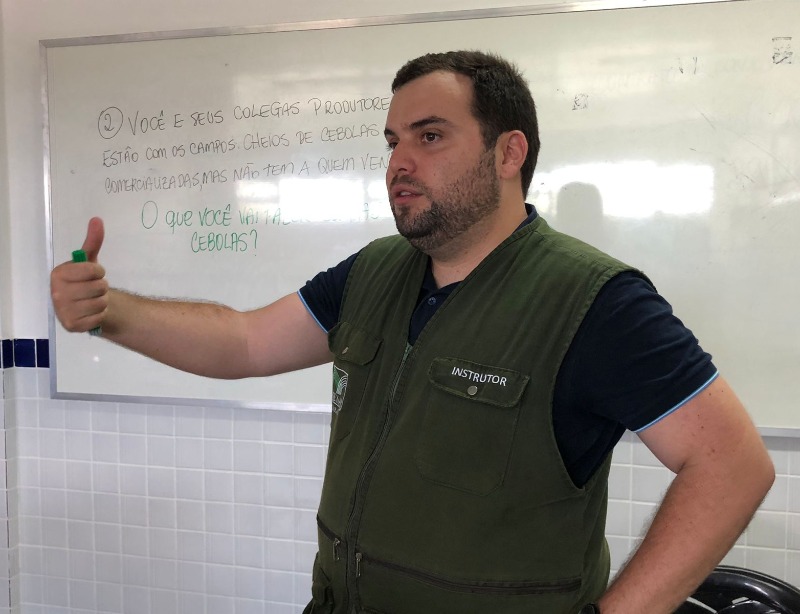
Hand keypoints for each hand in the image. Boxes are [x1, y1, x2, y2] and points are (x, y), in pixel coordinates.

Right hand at [50, 217, 108, 332]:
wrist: (84, 306)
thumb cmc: (84, 281)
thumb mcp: (89, 261)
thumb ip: (93, 241)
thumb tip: (97, 220)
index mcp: (58, 274)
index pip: (93, 270)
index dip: (99, 272)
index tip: (93, 274)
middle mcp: (56, 292)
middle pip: (100, 287)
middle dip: (102, 288)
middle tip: (93, 290)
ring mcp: (63, 310)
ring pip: (101, 302)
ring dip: (102, 301)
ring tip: (92, 300)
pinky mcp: (72, 325)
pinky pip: (99, 318)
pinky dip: (100, 315)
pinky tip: (91, 312)